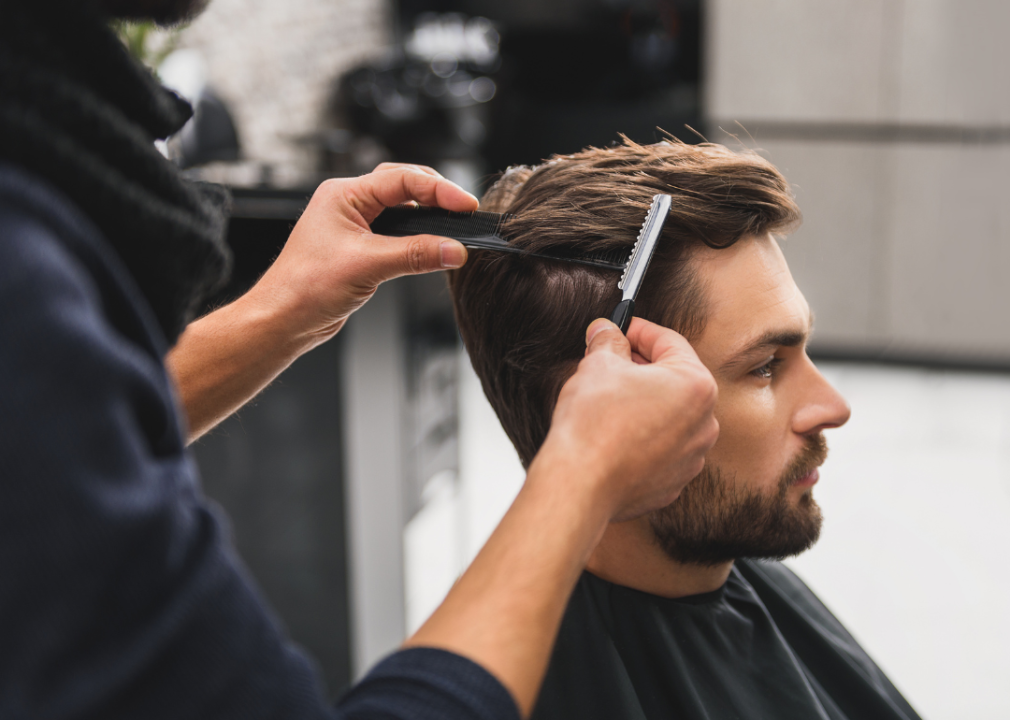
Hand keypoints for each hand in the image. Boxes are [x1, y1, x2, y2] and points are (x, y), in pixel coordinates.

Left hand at [246, 163, 477, 345]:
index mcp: (344, 195)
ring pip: (402, 210)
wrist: (283, 320)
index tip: (465, 205)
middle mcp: (348, 205)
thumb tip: (453, 250)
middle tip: (465, 211)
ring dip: (427, 217)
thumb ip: (416, 255)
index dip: (438, 190)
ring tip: (453, 227)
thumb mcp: (367, 266)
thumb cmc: (304, 288)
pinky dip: (418, 239)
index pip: (402, 179)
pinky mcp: (360, 249)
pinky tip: (431, 248)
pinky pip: (397, 235)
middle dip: (436, 196)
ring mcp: (354, 226)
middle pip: (404, 186)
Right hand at [535, 317, 718, 522]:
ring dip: (644, 403)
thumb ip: (608, 341)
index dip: (639, 330)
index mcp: (696, 385)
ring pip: (669, 416)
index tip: (619, 328)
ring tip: (608, 399)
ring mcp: (692, 457)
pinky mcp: (673, 482)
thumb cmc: (593, 424)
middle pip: (674, 380)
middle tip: (609, 360)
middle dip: (641, 367)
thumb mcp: (598, 365)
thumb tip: (606, 330)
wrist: (581, 484)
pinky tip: (614, 434)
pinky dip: (642, 437)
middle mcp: (705, 423)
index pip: (669, 342)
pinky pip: (661, 448)